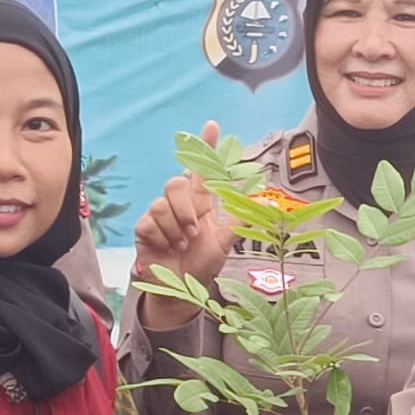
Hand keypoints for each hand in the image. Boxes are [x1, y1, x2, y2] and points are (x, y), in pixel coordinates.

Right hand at [133, 122, 234, 330]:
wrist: (182, 289)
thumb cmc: (202, 263)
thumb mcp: (226, 240)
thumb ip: (241, 219)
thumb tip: (270, 202)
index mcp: (200, 202)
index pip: (201, 168)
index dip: (206, 146)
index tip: (212, 125)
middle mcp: (178, 204)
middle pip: (176, 182)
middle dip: (186, 207)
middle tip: (194, 230)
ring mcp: (159, 215)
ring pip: (162, 203)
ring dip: (177, 227)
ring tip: (182, 243)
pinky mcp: (144, 228)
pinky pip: (151, 222)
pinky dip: (164, 238)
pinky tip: (167, 248)